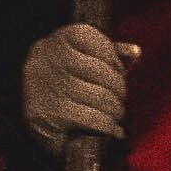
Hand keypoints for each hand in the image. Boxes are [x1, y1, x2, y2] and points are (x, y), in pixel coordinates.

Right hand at [23, 23, 134, 144]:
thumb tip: (136, 51)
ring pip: (99, 97)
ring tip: (116, 115)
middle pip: (99, 71)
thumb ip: (111, 54)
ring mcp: (45, 87)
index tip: (117, 74)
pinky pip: (93, 118)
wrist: (34, 122)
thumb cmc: (68, 86)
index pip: (94, 40)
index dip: (114, 59)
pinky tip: (113, 130)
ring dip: (116, 110)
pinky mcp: (48, 114)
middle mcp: (46, 59)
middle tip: (120, 100)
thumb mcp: (87, 63)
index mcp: (57, 41)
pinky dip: (109, 126)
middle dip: (118, 89)